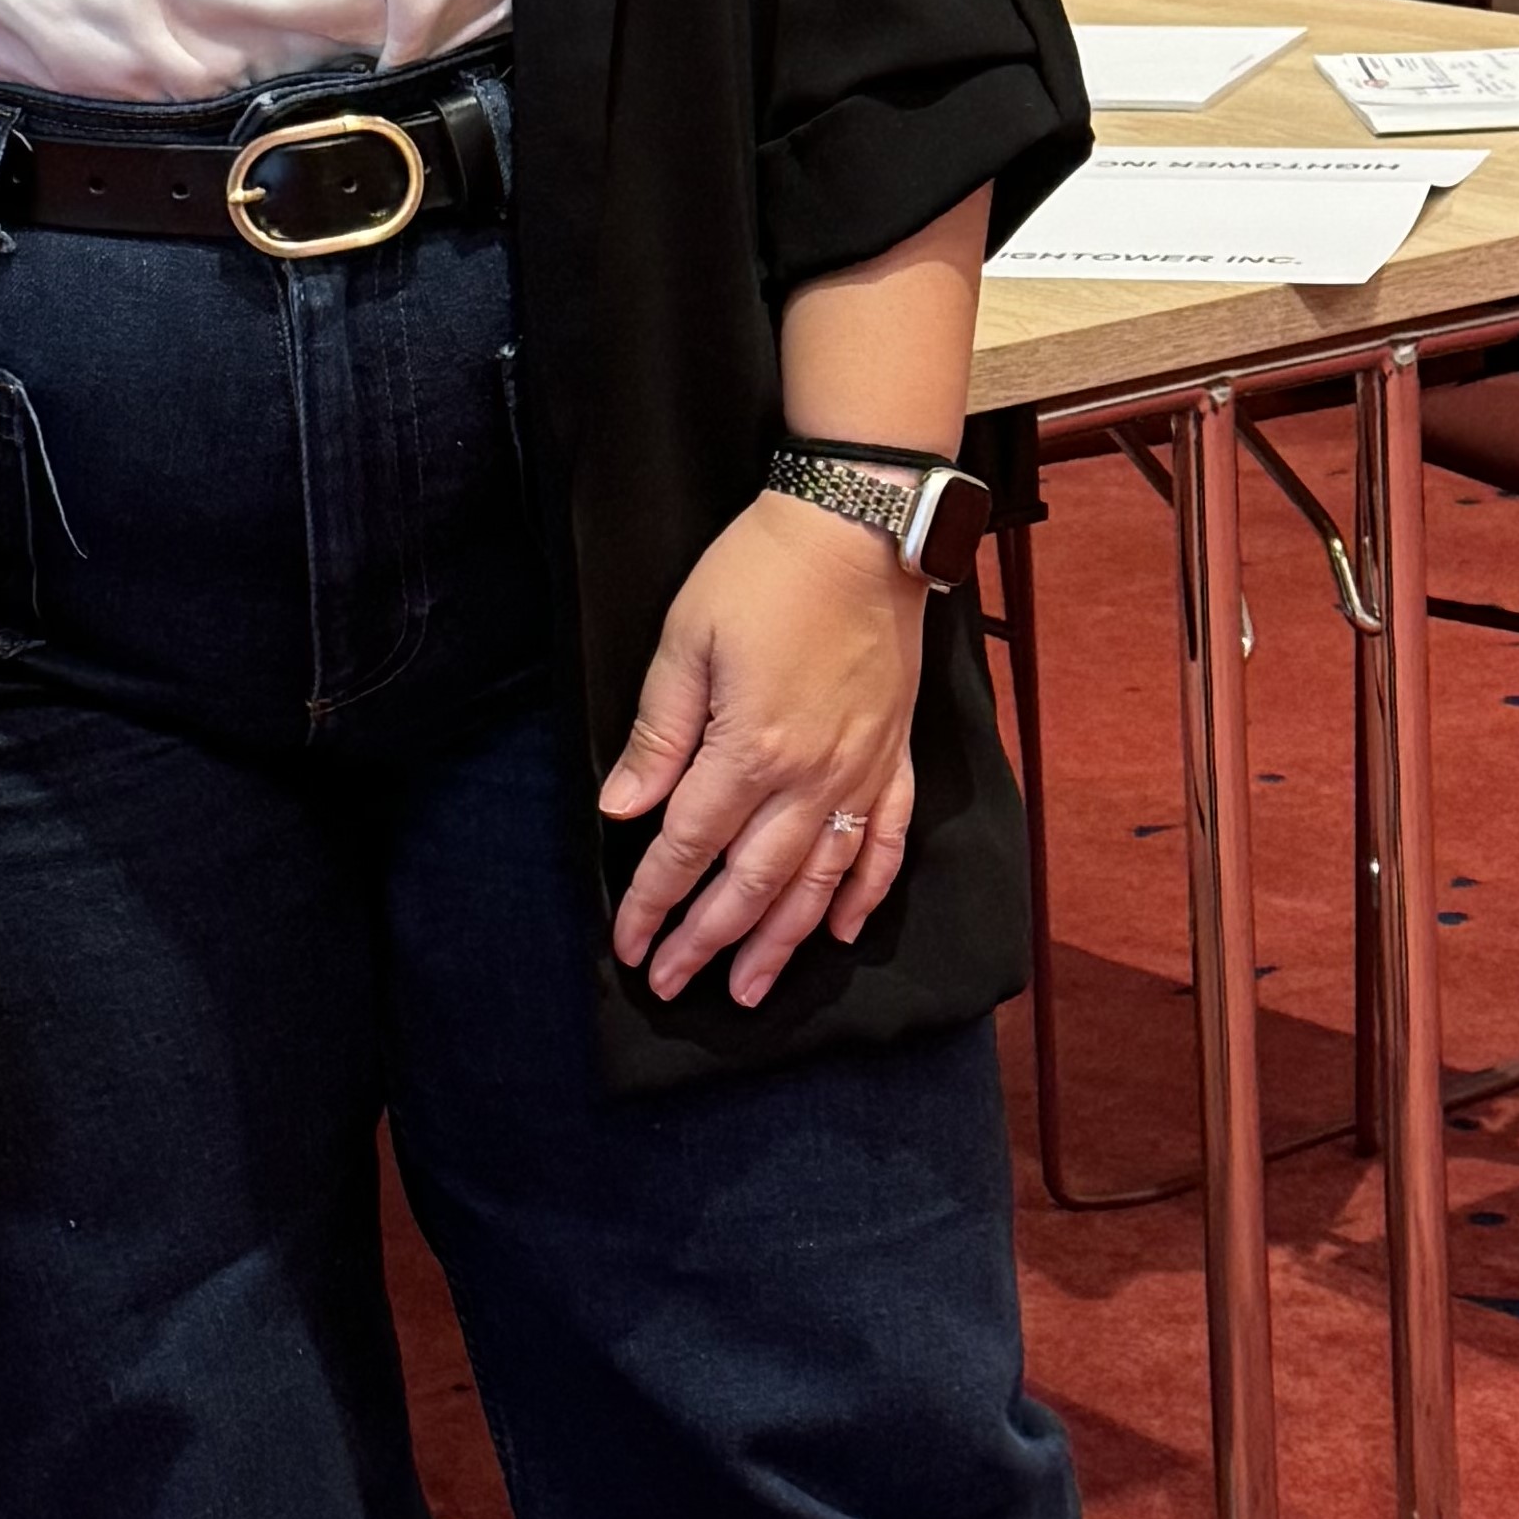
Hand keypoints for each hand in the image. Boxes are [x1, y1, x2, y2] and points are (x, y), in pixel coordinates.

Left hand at [598, 491, 929, 1007]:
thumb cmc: (762, 574)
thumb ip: (659, 733)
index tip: (629, 946)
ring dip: (781, 942)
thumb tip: (624, 809)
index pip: (688, 848)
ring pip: (819, 882)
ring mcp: (861, 772)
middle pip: (751, 883)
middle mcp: (811, 778)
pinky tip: (843, 930)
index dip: (654, 903)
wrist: (859, 528)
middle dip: (708, 942)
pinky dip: (866, 893)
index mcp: (750, 750)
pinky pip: (886, 842)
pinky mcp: (894, 754)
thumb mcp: (687, 641)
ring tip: (752, 991)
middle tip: (674, 988)